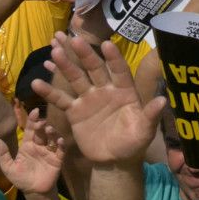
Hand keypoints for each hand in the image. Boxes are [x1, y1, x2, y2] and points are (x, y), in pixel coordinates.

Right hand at [34, 32, 166, 166]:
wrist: (114, 160)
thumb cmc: (133, 143)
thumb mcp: (144, 131)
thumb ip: (150, 115)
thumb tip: (162, 100)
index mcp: (125, 91)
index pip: (120, 71)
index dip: (114, 58)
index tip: (107, 44)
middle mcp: (106, 90)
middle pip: (95, 69)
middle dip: (85, 55)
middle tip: (74, 39)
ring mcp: (89, 99)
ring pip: (76, 79)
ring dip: (66, 66)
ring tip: (54, 52)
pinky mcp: (75, 111)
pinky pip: (61, 99)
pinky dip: (49, 92)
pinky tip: (36, 83)